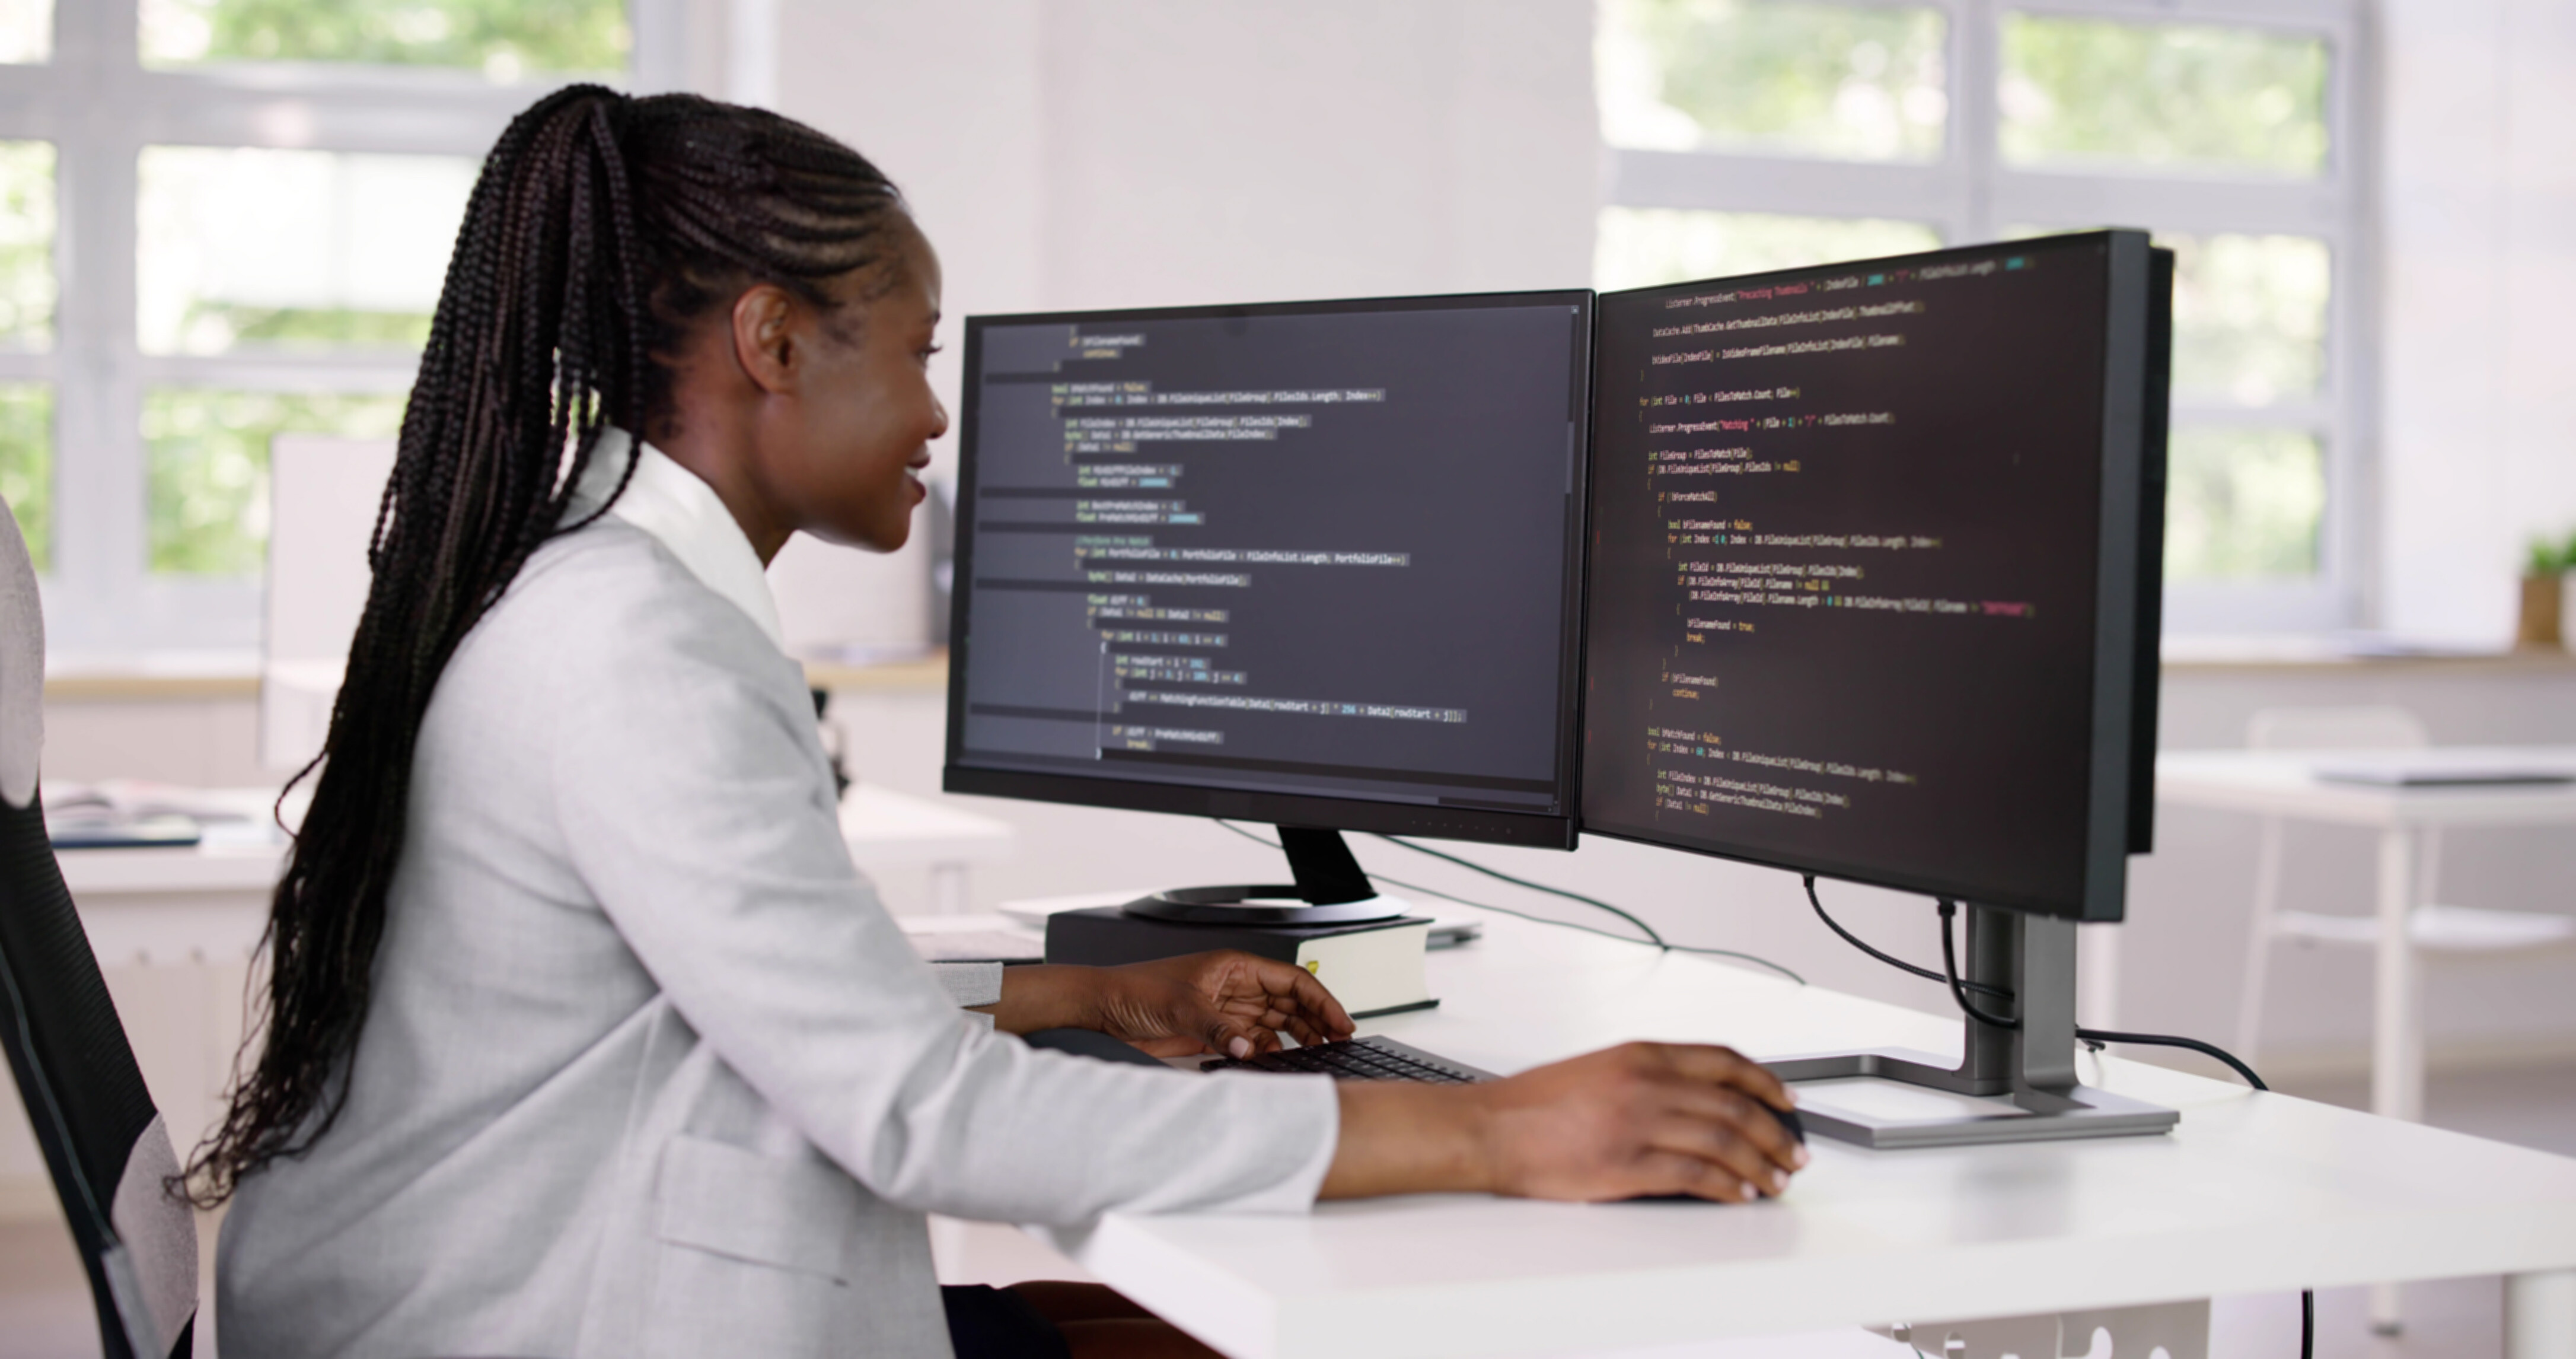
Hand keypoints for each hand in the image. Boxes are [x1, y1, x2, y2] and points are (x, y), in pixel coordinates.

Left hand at [1087, 951, 1356, 1058]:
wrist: (1102, 1009)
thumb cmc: (1134, 990)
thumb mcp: (1181, 1006)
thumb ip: (1219, 1029)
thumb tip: (1250, 1049)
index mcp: (1234, 966)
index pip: (1292, 980)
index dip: (1321, 1000)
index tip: (1341, 1022)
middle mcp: (1235, 987)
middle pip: (1290, 1003)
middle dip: (1317, 1021)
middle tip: (1339, 1043)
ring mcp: (1227, 1011)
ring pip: (1276, 1024)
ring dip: (1297, 1039)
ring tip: (1318, 1056)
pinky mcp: (1215, 1033)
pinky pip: (1252, 1043)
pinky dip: (1267, 1055)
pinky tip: (1278, 1065)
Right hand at [1322, 1042, 1807, 1202]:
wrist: (1489, 1129)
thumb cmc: (1534, 1104)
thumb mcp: (1600, 1070)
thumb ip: (1650, 1079)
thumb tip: (1698, 1103)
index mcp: (1641, 1055)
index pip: (1723, 1061)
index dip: (1765, 1081)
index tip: (1786, 1097)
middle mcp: (1645, 1083)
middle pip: (1735, 1104)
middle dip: (1776, 1131)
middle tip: (1793, 1151)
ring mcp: (1637, 1124)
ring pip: (1723, 1140)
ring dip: (1759, 1163)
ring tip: (1774, 1180)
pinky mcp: (1626, 1165)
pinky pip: (1694, 1176)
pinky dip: (1725, 1187)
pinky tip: (1737, 1195)